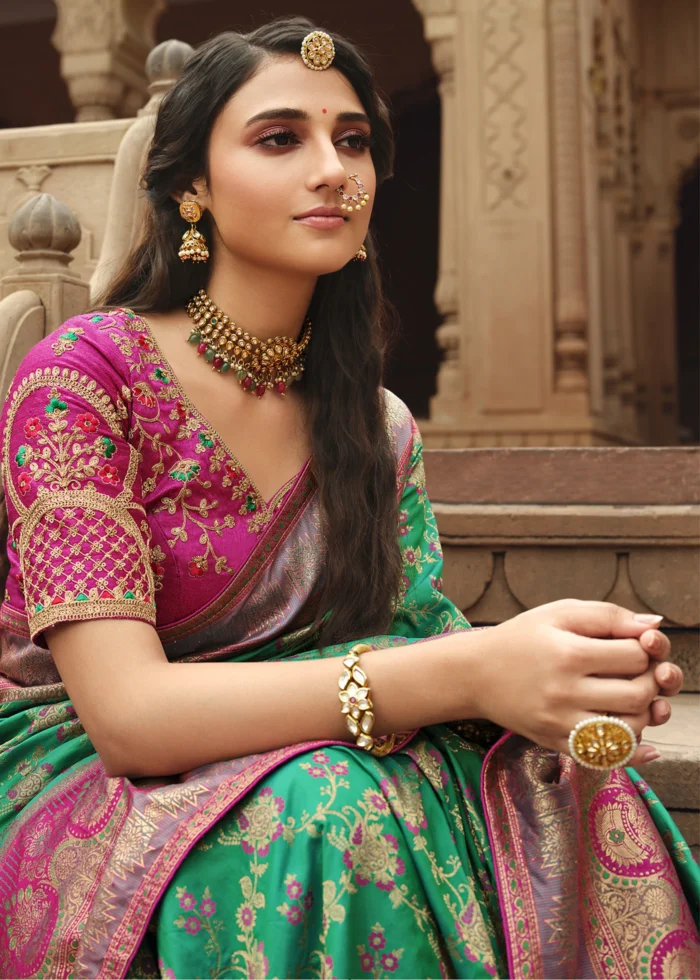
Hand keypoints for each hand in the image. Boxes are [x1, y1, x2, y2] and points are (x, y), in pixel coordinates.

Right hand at [474, 599, 676, 766]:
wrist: (475, 673)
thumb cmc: (521, 638)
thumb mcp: (559, 613)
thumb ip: (608, 615)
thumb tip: (655, 625)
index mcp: (568, 653)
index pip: (635, 657)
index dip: (645, 650)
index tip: (633, 647)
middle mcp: (564, 692)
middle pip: (637, 695)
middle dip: (650, 682)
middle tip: (638, 674)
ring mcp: (559, 722)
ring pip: (628, 729)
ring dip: (642, 714)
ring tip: (629, 697)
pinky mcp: (556, 742)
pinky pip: (605, 757)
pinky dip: (631, 751)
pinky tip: (641, 741)